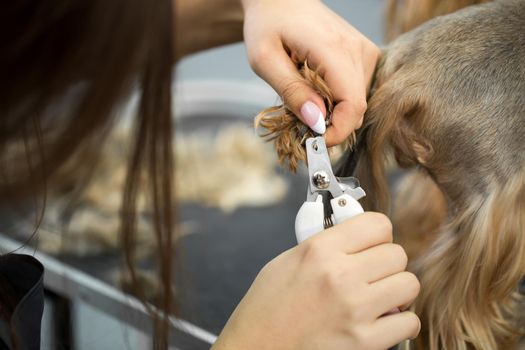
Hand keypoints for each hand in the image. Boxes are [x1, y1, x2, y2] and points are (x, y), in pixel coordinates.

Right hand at [212, 213, 420, 349]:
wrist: (256, 346)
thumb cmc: (267, 306)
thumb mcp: (288, 259)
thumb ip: (325, 243)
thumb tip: (357, 235)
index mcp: (319, 250)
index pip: (378, 224)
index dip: (378, 233)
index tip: (372, 242)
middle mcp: (340, 276)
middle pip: (397, 253)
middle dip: (387, 262)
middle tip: (372, 271)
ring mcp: (355, 309)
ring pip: (409, 284)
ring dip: (397, 288)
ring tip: (378, 295)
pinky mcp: (364, 341)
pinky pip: (408, 322)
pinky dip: (399, 320)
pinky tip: (380, 318)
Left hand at [242, 0, 379, 145]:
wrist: (280, 0)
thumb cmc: (268, 26)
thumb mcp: (265, 60)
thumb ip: (291, 91)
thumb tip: (317, 122)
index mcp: (333, 49)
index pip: (352, 104)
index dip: (337, 131)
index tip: (315, 141)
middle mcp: (357, 49)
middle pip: (357, 107)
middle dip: (331, 124)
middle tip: (301, 122)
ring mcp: (366, 51)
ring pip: (358, 102)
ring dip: (333, 111)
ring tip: (306, 97)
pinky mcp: (366, 55)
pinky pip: (358, 91)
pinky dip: (338, 100)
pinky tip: (319, 89)